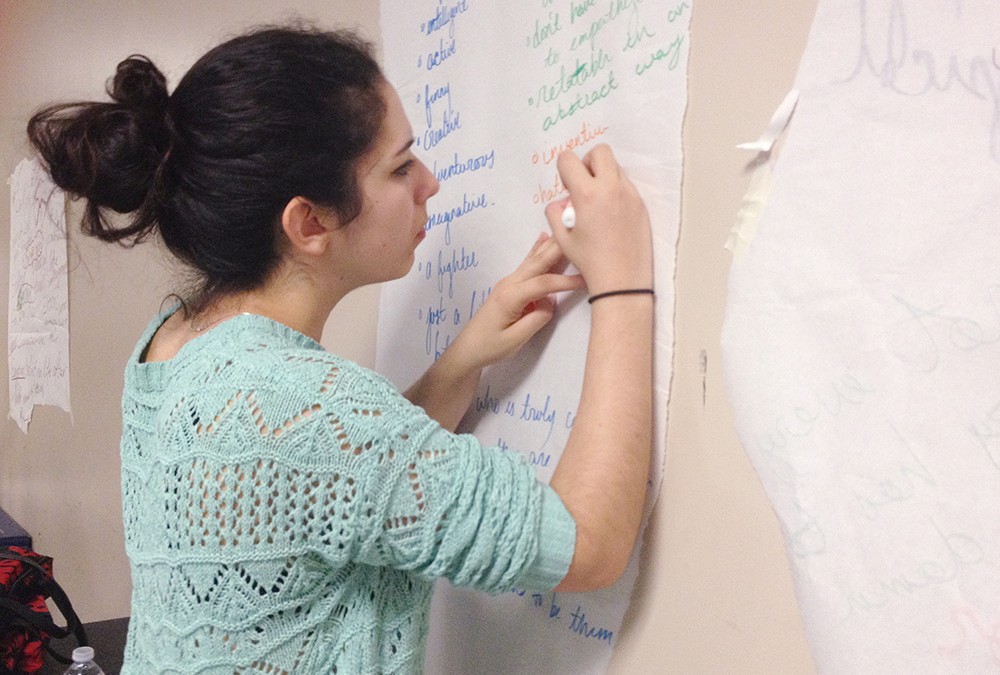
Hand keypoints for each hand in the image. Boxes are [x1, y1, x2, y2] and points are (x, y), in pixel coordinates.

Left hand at [448, 232, 583, 371]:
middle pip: (539, 262)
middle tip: (579, 233)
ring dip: (551, 245)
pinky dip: (538, 250)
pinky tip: (543, 237)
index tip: (587, 280)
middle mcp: (509, 283)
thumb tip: (551, 303)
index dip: (566, 281)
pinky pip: (528, 264)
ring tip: (566, 228)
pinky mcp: (510, 285)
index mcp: (510, 296)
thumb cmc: (489, 347)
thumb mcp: (515, 340)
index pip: (544, 284)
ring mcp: (509, 282)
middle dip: (559, 248)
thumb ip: (536, 319)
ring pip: (533, 259)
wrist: (468, 348)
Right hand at [545, 144, 652, 294]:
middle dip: (587, 162)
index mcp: (587, 194)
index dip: (564, 169)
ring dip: (604, 175)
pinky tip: (612, 214)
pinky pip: (627, 185)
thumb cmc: (590, 262)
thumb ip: (555, 213)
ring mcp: (630, 194)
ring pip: (616, 167)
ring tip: (598, 202)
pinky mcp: (641, 204)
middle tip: (584, 184)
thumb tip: (561, 203)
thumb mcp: (562, 239)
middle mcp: (611, 188)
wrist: (622, 280)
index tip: (567, 185)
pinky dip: (616, 190)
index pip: (569, 159)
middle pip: (599, 151)